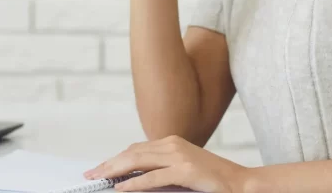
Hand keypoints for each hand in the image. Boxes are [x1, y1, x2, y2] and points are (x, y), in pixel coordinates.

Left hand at [84, 135, 249, 192]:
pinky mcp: (185, 171)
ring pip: (137, 161)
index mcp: (172, 142)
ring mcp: (179, 156)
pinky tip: (120, 188)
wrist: (241, 183)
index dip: (115, 158)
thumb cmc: (213, 181)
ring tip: (99, 179)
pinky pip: (152, 178)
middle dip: (109, 163)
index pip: (136, 149)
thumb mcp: (183, 171)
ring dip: (114, 171)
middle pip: (132, 153)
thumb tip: (135, 178)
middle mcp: (173, 144)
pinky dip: (133, 184)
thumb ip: (162, 170)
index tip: (100, 168)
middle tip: (90, 174)